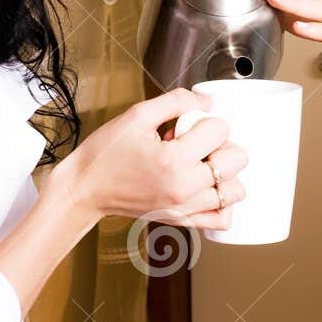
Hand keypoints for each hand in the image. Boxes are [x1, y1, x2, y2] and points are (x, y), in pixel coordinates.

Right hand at [59, 88, 247, 230]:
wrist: (85, 188)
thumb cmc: (107, 153)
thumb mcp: (138, 115)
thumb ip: (177, 102)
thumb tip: (207, 102)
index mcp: (173, 159)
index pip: (220, 130)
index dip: (207, 120)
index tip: (190, 124)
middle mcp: (184, 188)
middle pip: (236, 160)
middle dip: (222, 144)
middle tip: (197, 142)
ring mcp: (185, 208)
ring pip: (235, 190)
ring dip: (225, 173)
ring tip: (201, 165)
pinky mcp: (181, 220)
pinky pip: (222, 217)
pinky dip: (222, 202)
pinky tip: (206, 187)